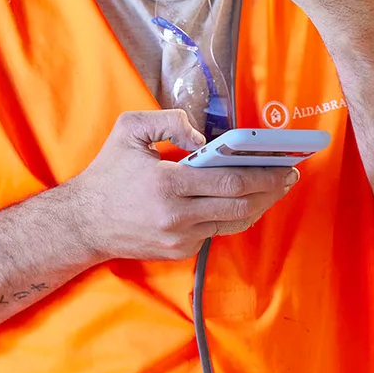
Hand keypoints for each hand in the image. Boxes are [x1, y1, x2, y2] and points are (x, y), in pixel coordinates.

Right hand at [67, 110, 298, 260]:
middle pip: (241, 204)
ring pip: (234, 222)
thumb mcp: (129, 130)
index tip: (284, 164)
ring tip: (276, 187)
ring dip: (260, 205)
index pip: (229, 181)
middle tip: (290, 175)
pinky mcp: (179, 251)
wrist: (84, 223)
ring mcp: (180, 238)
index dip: (263, 173)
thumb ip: (169, 122)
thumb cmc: (108, 172)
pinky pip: (216, 231)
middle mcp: (178, 216)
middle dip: (270, 189)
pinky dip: (235, 216)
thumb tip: (203, 138)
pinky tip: (248, 200)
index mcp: (168, 184)